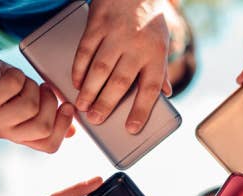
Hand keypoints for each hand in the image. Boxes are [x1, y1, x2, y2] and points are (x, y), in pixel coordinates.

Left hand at [0, 46, 74, 152]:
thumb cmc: (0, 84)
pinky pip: (13, 86)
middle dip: (50, 101)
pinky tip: (10, 75)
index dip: (64, 125)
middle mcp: (4, 131)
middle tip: (43, 88)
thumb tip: (73, 132)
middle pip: (42, 126)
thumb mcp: (29, 103)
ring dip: (32, 85)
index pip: (49, 145)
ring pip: (30, 105)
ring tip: (22, 82)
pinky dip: (17, 74)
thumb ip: (49, 118)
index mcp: (19, 135)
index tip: (68, 106)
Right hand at [73, 0, 170, 133]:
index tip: (132, 128)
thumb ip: (160, 69)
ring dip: (90, 91)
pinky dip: (79, 69)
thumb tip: (166, 94)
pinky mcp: (97, 26)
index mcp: (156, 54)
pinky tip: (76, 84)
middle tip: (96, 120)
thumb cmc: (149, 20)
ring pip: (99, 69)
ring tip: (83, 108)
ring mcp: (115, 36)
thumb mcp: (162, 43)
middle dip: (107, 104)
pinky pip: (85, 52)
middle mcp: (136, 46)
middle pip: (120, 82)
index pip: (150, 88)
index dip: (141, 110)